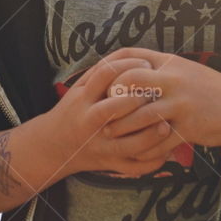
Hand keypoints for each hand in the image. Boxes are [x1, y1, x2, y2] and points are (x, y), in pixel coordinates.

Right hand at [44, 57, 177, 177]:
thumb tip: (134, 54)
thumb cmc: (74, 110)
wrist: (54, 146)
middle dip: (138, 99)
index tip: (148, 65)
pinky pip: (132, 167)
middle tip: (159, 92)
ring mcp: (99, 145)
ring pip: (126, 144)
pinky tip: (166, 151)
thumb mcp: (80, 88)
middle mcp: (89, 121)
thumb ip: (101, 72)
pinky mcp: (109, 164)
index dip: (129, 67)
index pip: (105, 76)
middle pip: (113, 109)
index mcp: (83, 98)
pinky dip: (150, 162)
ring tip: (166, 124)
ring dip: (149, 135)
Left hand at [95, 47, 220, 155]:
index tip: (98, 81)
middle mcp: (173, 79)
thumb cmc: (210, 88)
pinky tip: (136, 151)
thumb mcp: (184, 69)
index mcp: (169, 62)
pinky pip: (159, 141)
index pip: (129, 55)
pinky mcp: (189, 127)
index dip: (108, 66)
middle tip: (102, 111)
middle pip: (129, 81)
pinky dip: (144, 148)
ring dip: (123, 127)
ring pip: (141, 115)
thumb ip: (159, 69)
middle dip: (112, 98)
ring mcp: (181, 103)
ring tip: (112, 134)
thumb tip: (130, 71)